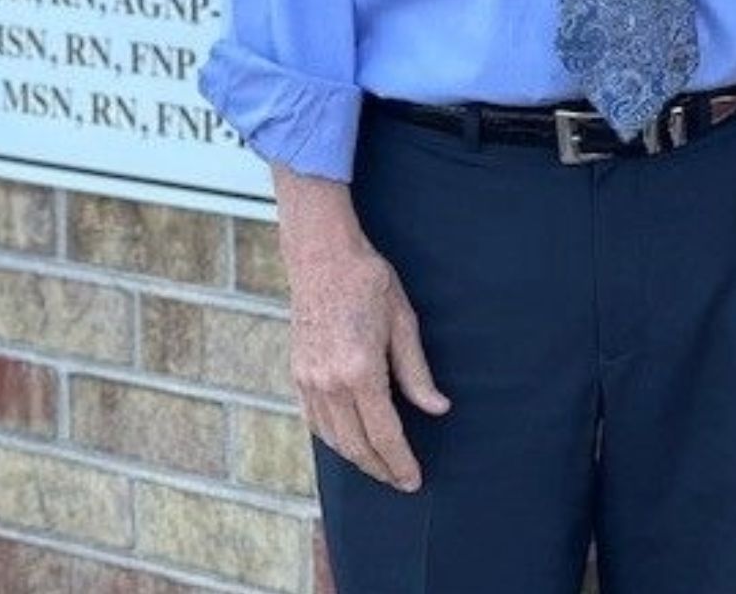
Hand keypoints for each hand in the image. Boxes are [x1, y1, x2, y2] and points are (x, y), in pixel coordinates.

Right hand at [273, 164, 449, 490]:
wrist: (321, 255)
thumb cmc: (367, 281)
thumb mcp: (403, 321)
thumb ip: (417, 372)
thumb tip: (437, 408)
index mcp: (360, 370)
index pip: (385, 434)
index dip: (401, 462)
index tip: (414, 480)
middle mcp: (330, 382)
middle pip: (357, 445)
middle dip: (381, 469)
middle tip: (400, 480)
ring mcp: (309, 379)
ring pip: (333, 439)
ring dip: (357, 458)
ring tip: (379, 465)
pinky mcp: (297, 372)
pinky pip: (314, 420)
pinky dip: (333, 438)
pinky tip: (349, 439)